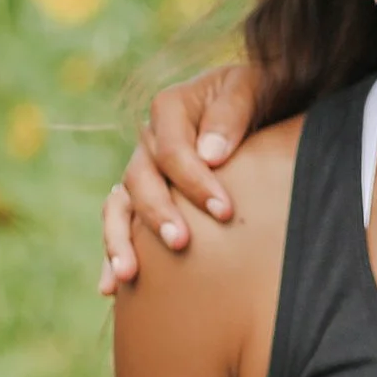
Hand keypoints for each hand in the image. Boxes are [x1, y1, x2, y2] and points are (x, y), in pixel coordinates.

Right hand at [99, 62, 258, 292]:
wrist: (265, 101)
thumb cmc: (263, 92)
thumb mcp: (253, 88)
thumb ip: (232, 113)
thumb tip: (211, 155)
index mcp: (171, 108)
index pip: (173, 150)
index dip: (194, 182)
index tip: (224, 211)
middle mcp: (151, 140)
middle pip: (140, 179)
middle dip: (158, 214)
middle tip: (180, 243)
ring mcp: (145, 170)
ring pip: (120, 205)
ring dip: (120, 240)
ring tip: (128, 275)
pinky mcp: (147, 196)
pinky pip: (121, 224)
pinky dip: (112, 254)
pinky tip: (111, 288)